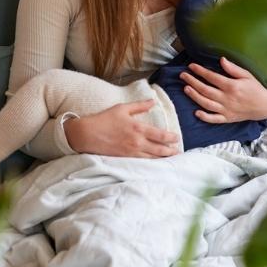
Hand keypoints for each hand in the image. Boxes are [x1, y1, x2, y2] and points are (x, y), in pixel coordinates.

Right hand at [63, 99, 179, 157]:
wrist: (87, 134)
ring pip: (152, 158)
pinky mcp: (125, 159)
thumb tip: (153, 102)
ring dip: (164, 159)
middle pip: (159, 149)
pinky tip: (156, 164)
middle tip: (179, 152)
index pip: (160, 135)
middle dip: (171, 151)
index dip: (171, 138)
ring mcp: (131, 152)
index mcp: (138, 128)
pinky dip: (151, 164)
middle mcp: (137, 142)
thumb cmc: (104, 119)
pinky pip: (142, 163)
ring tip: (172, 160)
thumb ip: (139, 106)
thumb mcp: (122, 108)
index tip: (177, 138)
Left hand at [179, 57, 266, 122]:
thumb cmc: (255, 88)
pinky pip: (214, 119)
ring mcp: (226, 110)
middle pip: (206, 90)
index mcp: (232, 86)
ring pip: (207, 104)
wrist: (265, 106)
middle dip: (192, 82)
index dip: (200, 71)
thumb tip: (221, 60)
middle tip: (183, 76)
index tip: (191, 66)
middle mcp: (227, 98)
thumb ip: (233, 68)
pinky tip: (196, 112)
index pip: (212, 77)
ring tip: (185, 89)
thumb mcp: (247, 75)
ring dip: (194, 96)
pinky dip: (204, 117)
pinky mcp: (227, 119)